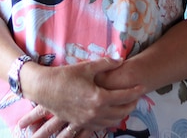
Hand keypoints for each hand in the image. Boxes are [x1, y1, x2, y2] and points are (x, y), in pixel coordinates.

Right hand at [18, 58, 143, 137]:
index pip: (124, 96)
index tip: (142, 87)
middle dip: (132, 104)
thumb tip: (120, 61)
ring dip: (122, 114)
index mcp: (99, 97)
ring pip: (112, 121)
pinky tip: (110, 113)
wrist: (44, 89)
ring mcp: (88, 120)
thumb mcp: (86, 67)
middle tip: (136, 96)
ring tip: (126, 104)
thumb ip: (105, 64)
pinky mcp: (80, 123)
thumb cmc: (64, 76)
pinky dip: (109, 120)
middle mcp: (95, 112)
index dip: (135, 91)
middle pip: (121, 112)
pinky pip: (100, 126)